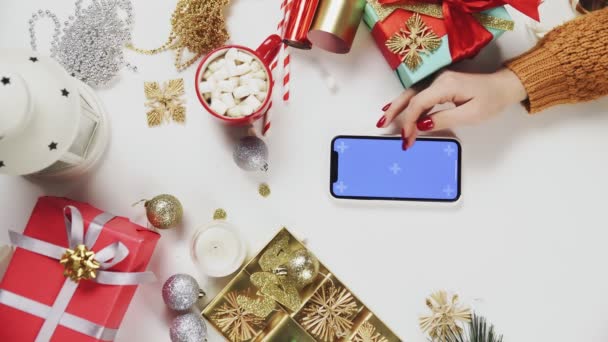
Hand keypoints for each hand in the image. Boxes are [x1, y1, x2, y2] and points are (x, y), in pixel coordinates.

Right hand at [376, 68, 527, 148]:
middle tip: (381, 125)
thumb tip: (422, 125)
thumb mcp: (471, 114)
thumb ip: (444, 119)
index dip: (409, 122)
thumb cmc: (492, 99)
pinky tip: (397, 109)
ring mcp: (439, 81)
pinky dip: (407, 104)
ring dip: (398, 107)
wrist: (505, 86)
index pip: (418, 103)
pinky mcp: (441, 85)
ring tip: (384, 119)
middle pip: (410, 95)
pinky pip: (419, 94)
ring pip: (412, 94)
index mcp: (446, 85)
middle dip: (395, 112)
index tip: (407, 138)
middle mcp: (438, 80)